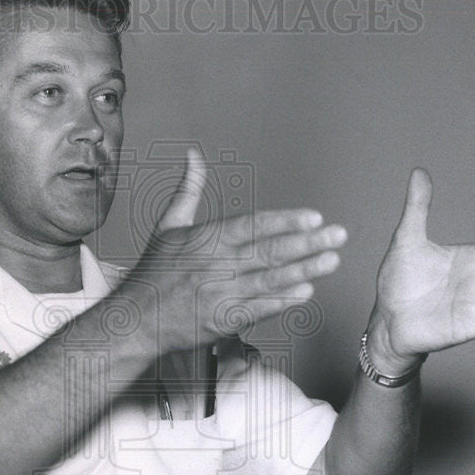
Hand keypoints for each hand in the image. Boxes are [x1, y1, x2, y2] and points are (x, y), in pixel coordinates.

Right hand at [121, 147, 346, 354]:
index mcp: (207, 238)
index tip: (314, 217)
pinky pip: (259, 309)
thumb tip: (193, 155)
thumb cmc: (155, 272)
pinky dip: (283, 301)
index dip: (286, 221)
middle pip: (269, 251)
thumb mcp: (169, 225)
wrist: (136, 318)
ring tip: (331, 261)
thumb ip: (189, 189)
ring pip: (270, 279)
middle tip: (337, 236)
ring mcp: (221, 292)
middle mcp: (217, 264)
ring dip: (304, 270)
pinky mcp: (222, 319)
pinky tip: (306, 292)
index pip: (254, 225)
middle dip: (308, 243)